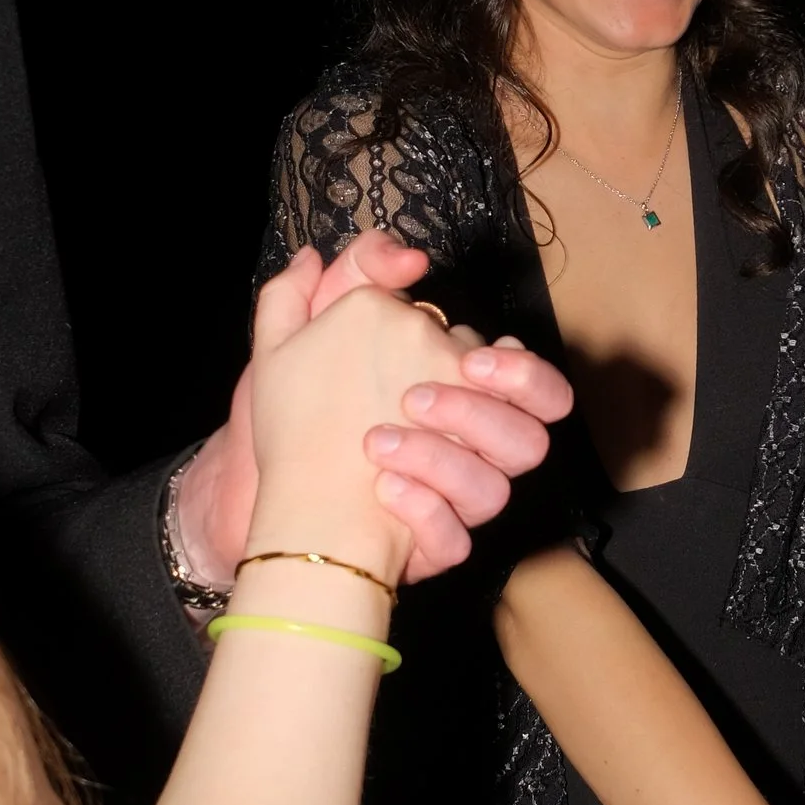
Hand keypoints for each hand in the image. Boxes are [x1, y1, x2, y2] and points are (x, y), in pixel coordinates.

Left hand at [176, 231, 573, 584]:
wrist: (274, 494)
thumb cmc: (302, 411)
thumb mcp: (310, 329)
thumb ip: (358, 274)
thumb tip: (409, 256)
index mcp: (459, 392)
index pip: (527, 379)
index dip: (516, 370)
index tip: (470, 359)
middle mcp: (471, 450)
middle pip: (531, 438)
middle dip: (485, 413)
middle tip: (416, 398)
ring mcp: (456, 503)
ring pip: (496, 491)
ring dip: (442, 461)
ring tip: (377, 441)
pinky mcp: (433, 547)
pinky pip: (455, 541)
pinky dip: (421, 512)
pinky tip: (379, 485)